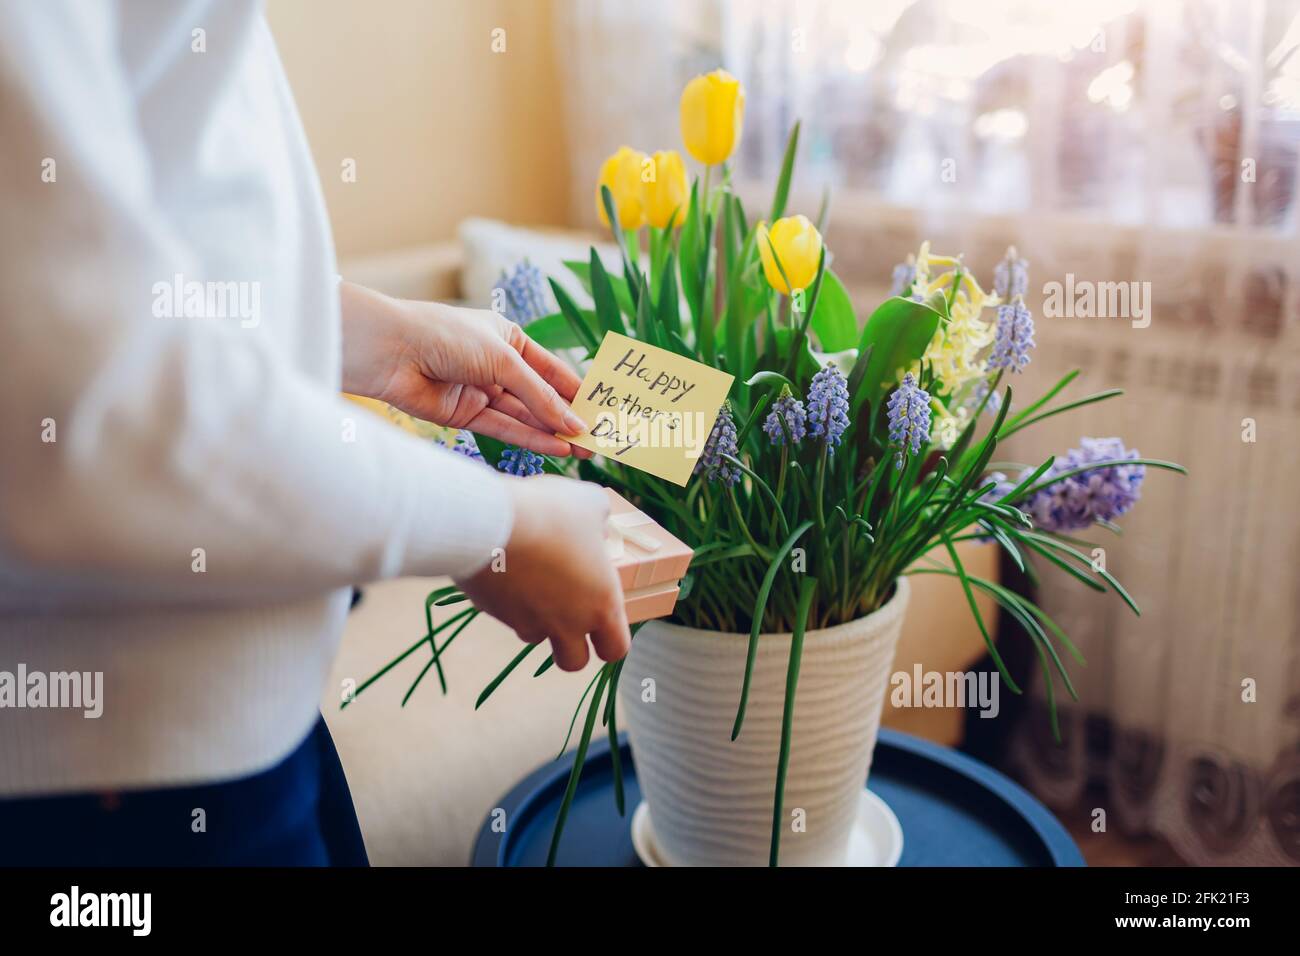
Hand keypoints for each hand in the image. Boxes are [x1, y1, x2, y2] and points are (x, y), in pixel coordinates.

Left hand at [340, 282, 589, 456]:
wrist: (390, 351)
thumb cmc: (446, 336)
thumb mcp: (504, 360)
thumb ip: (539, 395)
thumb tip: (573, 422)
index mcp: (508, 337)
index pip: (551, 369)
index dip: (576, 390)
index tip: (601, 411)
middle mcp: (496, 365)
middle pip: (539, 396)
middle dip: (567, 417)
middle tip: (598, 439)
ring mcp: (480, 391)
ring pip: (524, 416)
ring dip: (552, 432)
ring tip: (584, 449)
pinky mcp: (464, 415)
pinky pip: (504, 429)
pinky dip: (529, 439)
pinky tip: (556, 448)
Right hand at [454, 476, 629, 670]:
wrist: (490, 520)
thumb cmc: (551, 512)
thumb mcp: (590, 503)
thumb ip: (600, 521)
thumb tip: (597, 528)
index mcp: (600, 603)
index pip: (616, 648)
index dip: (611, 640)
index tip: (603, 625)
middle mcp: (566, 623)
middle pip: (573, 662)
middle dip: (571, 646)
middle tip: (568, 617)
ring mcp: (528, 622)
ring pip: (535, 636)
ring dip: (537, 618)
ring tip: (533, 579)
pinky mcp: (494, 613)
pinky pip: (505, 614)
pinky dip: (508, 599)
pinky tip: (507, 568)